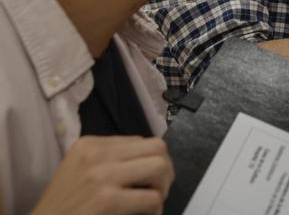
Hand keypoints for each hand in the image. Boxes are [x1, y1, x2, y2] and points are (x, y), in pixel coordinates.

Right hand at [33, 136, 173, 214]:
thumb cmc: (63, 206)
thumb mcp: (79, 171)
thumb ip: (108, 160)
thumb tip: (146, 159)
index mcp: (89, 144)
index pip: (140, 141)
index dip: (150, 161)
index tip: (148, 179)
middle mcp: (96, 154)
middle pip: (156, 148)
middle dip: (165, 169)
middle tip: (158, 189)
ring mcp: (102, 176)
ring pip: (159, 167)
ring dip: (163, 187)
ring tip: (153, 201)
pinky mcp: (107, 200)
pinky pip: (151, 198)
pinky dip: (155, 209)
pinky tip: (146, 214)